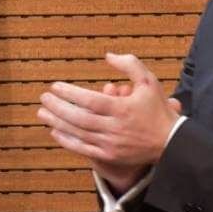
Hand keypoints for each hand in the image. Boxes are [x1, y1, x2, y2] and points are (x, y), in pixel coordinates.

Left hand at [38, 53, 184, 189]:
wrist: (170, 142)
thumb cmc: (157, 110)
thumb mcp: (149, 82)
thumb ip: (130, 65)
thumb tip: (108, 55)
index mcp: (124, 108)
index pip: (90, 100)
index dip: (70, 93)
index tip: (55, 86)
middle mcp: (116, 127)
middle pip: (80, 117)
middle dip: (58, 107)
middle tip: (43, 98)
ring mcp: (111, 144)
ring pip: (78, 133)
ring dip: (57, 123)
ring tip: (42, 113)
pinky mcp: (109, 156)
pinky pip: (83, 149)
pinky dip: (67, 140)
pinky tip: (55, 131)